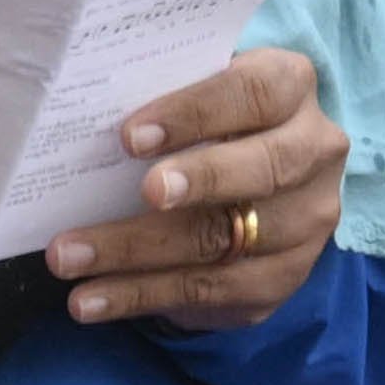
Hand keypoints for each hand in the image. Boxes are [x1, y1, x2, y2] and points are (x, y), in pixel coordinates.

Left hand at [41, 45, 346, 329]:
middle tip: (138, 194)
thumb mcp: (195, 85)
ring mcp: (305, 221)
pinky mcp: (283, 277)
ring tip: (69, 258)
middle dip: (196, 183)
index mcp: (292, 86)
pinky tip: (91, 300)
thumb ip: (160, 85)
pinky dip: (141, 295)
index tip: (131, 136)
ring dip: (139, 252)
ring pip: (224, 241)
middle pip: (261, 170)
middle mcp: (315, 152)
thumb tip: (83, 107)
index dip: (195, 112)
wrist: (254, 172)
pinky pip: (210, 291)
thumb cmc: (206, 114)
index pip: (253, 92)